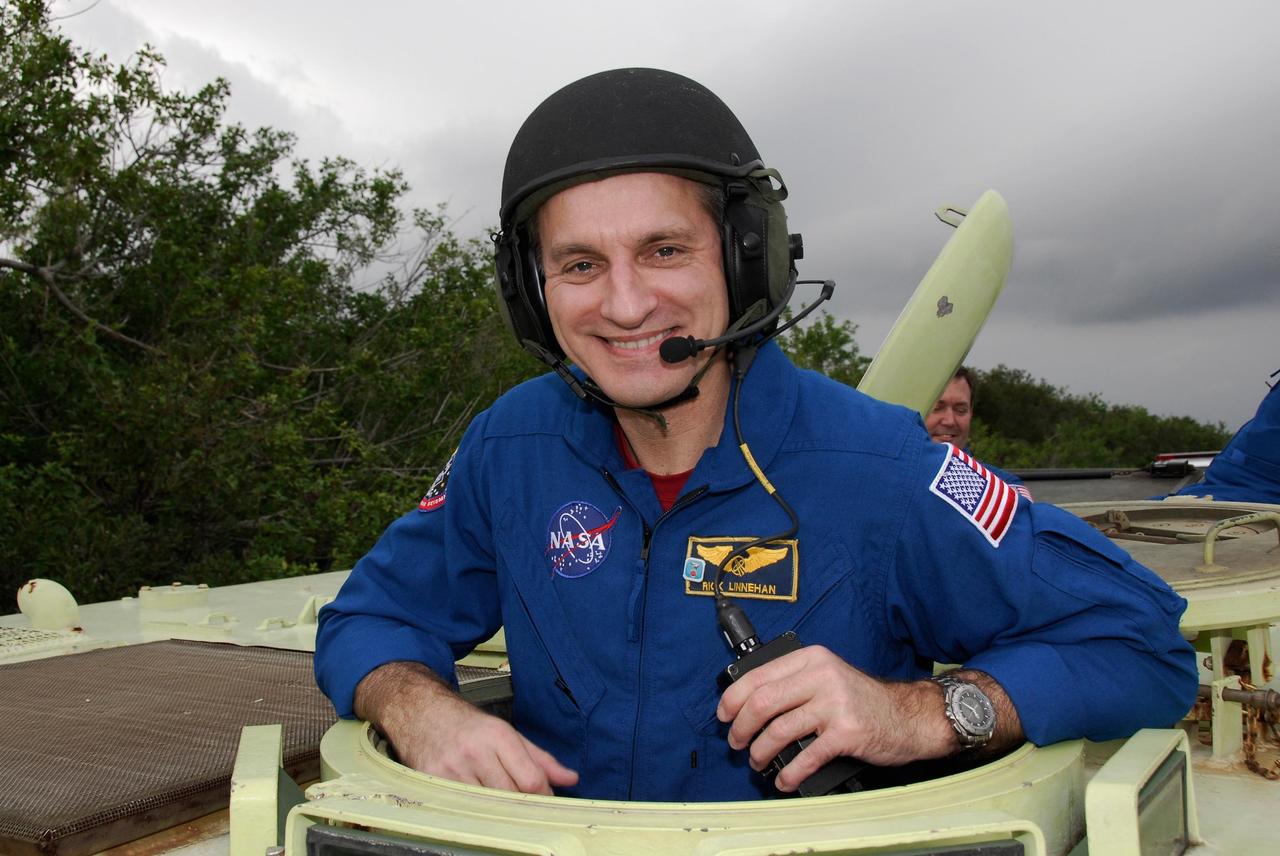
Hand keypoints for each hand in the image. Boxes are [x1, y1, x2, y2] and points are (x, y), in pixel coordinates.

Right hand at [356, 661, 578, 794]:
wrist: (419, 710)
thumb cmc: (465, 723)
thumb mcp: (506, 732)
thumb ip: (540, 758)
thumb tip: (570, 779)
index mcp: (498, 736)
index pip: (530, 779)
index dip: (543, 796)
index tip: (546, 802)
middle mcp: (475, 752)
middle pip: (510, 795)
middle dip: (522, 804)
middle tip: (526, 807)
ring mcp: (451, 769)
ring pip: (487, 805)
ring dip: (498, 809)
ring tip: (501, 804)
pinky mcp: (432, 781)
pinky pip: (462, 807)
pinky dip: (474, 810)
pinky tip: (477, 804)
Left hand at [715, 646, 952, 791]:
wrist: (910, 716)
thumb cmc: (863, 700)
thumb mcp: (829, 676)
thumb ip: (796, 683)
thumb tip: (749, 705)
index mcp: (812, 658)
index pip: (759, 675)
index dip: (733, 698)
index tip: (723, 715)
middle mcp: (822, 676)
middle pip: (763, 702)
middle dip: (741, 727)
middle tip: (736, 742)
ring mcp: (835, 703)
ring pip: (779, 729)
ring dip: (760, 751)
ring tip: (757, 761)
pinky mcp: (847, 732)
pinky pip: (806, 756)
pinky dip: (789, 772)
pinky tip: (784, 779)